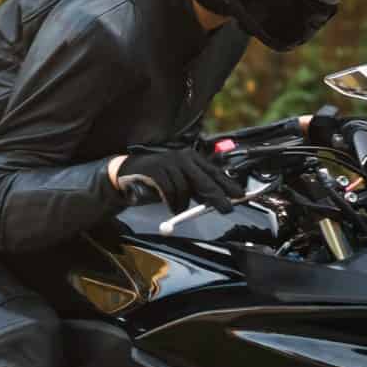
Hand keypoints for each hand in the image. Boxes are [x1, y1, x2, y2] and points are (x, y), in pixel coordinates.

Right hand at [113, 145, 242, 210]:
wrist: (127, 172)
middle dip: (217, 196)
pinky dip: (171, 203)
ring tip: (178, 209)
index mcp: (190, 157)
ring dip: (183, 204)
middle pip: (204, 179)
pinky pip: (170, 191)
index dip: (227, 184)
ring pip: (185, 189)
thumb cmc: (156, 178)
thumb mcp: (179, 181)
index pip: (213, 171)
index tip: (239, 195)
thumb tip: (215, 199)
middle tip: (226, 208)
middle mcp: (182, 157)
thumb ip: (195, 187)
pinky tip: (171, 207)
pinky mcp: (156, 170)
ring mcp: (169, 162)